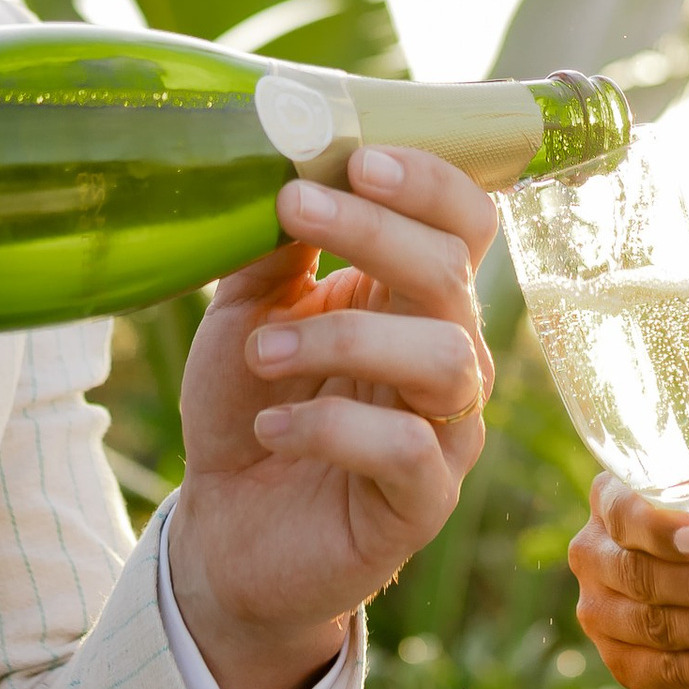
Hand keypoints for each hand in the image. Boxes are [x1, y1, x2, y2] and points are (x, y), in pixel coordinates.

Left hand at [166, 146, 497, 688]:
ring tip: (264, 350)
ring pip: (445, 359)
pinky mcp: (423, 502)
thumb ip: (274, 250)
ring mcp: (446, 431)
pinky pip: (409, 450)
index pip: (462, 221)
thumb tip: (291, 171)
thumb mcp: (246, 313)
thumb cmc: (250, 407)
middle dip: (375, 230)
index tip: (352, 157)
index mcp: (414, 296)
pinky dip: (331, 427)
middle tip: (294, 207)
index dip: (426, 181)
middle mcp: (448, 354)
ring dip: (345, 337)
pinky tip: (271, 427)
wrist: (225, 531)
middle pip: (453, 273)